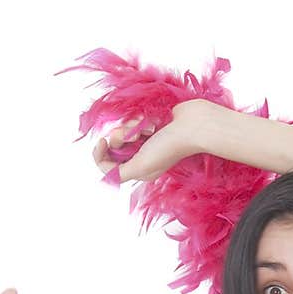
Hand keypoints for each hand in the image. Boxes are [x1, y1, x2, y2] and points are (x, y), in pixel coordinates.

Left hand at [92, 98, 214, 182]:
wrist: (192, 124)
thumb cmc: (170, 146)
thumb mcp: (140, 166)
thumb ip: (117, 173)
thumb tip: (103, 172)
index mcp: (138, 171)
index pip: (108, 166)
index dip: (100, 154)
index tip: (101, 141)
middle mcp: (141, 157)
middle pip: (114, 147)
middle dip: (121, 137)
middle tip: (133, 136)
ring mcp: (146, 141)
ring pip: (123, 131)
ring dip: (132, 127)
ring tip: (148, 127)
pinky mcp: (150, 125)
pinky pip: (134, 120)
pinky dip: (140, 119)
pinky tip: (154, 122)